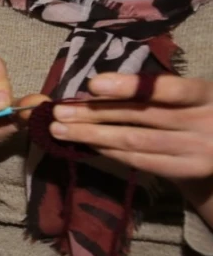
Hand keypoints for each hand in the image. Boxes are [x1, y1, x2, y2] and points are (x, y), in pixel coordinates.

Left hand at [49, 74, 212, 182]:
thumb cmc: (194, 111)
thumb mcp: (186, 95)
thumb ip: (152, 90)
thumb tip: (96, 88)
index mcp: (205, 94)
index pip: (168, 89)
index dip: (130, 86)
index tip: (93, 84)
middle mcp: (206, 122)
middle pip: (141, 117)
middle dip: (95, 113)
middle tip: (58, 111)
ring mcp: (197, 151)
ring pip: (135, 141)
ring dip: (92, 135)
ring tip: (60, 129)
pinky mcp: (184, 171)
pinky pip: (138, 160)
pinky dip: (108, 151)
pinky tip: (85, 143)